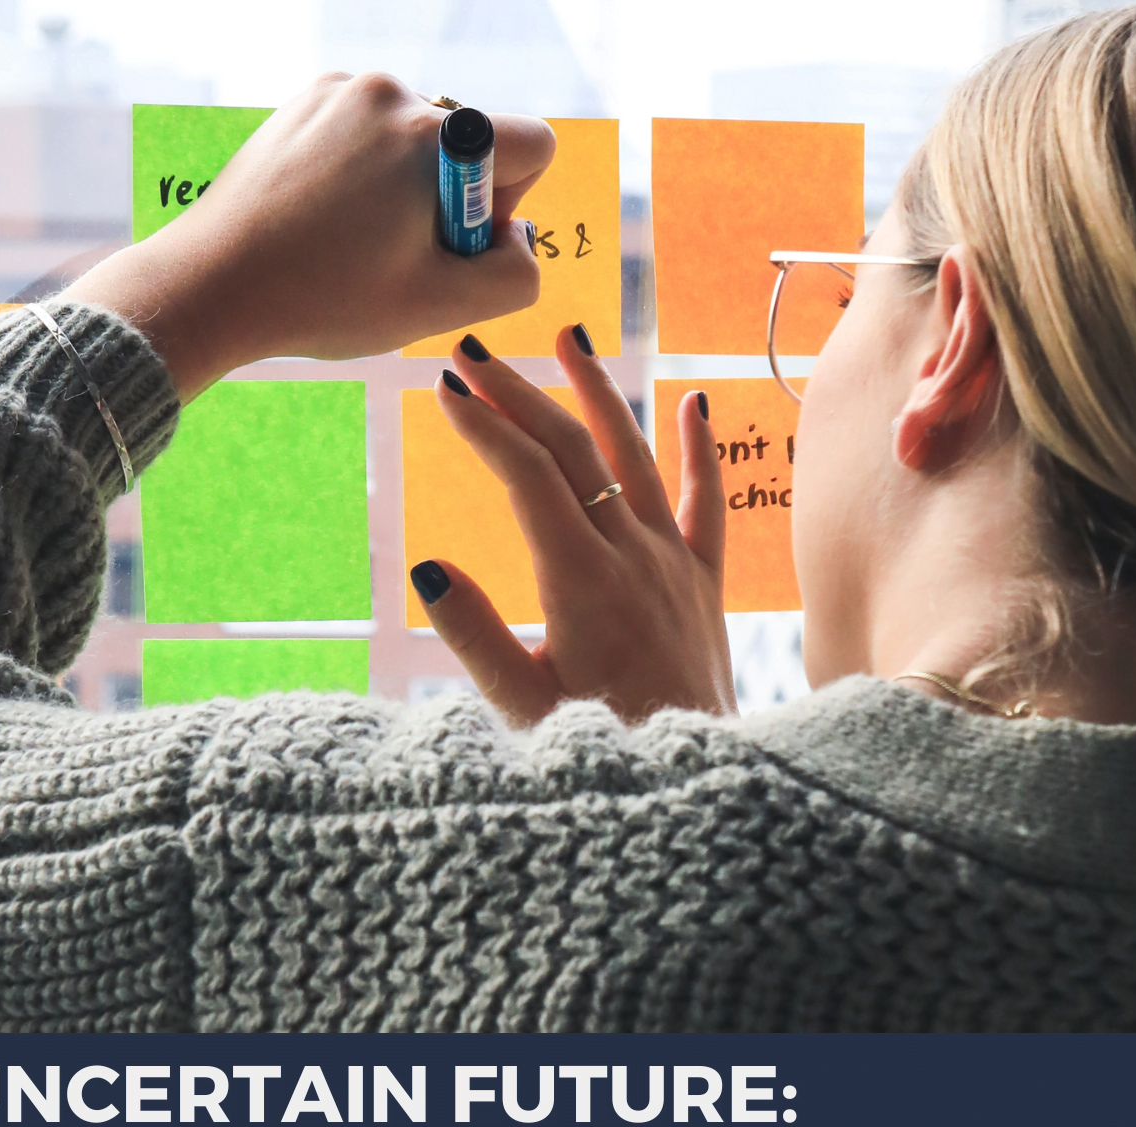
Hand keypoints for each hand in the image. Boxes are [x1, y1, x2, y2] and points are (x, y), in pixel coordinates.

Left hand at [62, 73, 554, 398]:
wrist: (211, 285)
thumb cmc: (325, 299)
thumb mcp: (440, 307)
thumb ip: (514, 275)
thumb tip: (518, 240)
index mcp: (433, 137)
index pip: (531, 144)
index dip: (510, 204)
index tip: (453, 241)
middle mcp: (391, 95)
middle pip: (469, 146)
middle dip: (449, 200)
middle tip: (391, 253)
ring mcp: (341, 91)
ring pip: (416, 141)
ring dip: (403, 187)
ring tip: (348, 239)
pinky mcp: (306, 101)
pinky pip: (367, 132)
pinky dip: (361, 172)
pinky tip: (322, 217)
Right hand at [413, 328, 736, 724]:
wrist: (697, 780)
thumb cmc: (603, 751)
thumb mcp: (521, 707)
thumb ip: (474, 637)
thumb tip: (428, 567)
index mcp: (581, 581)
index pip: (529, 477)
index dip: (486, 427)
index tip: (446, 389)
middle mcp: (633, 555)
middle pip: (573, 451)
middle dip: (520, 394)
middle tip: (472, 353)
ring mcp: (674, 563)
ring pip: (636, 457)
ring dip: (599, 392)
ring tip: (569, 336)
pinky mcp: (704, 583)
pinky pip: (707, 503)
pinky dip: (700, 449)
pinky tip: (693, 402)